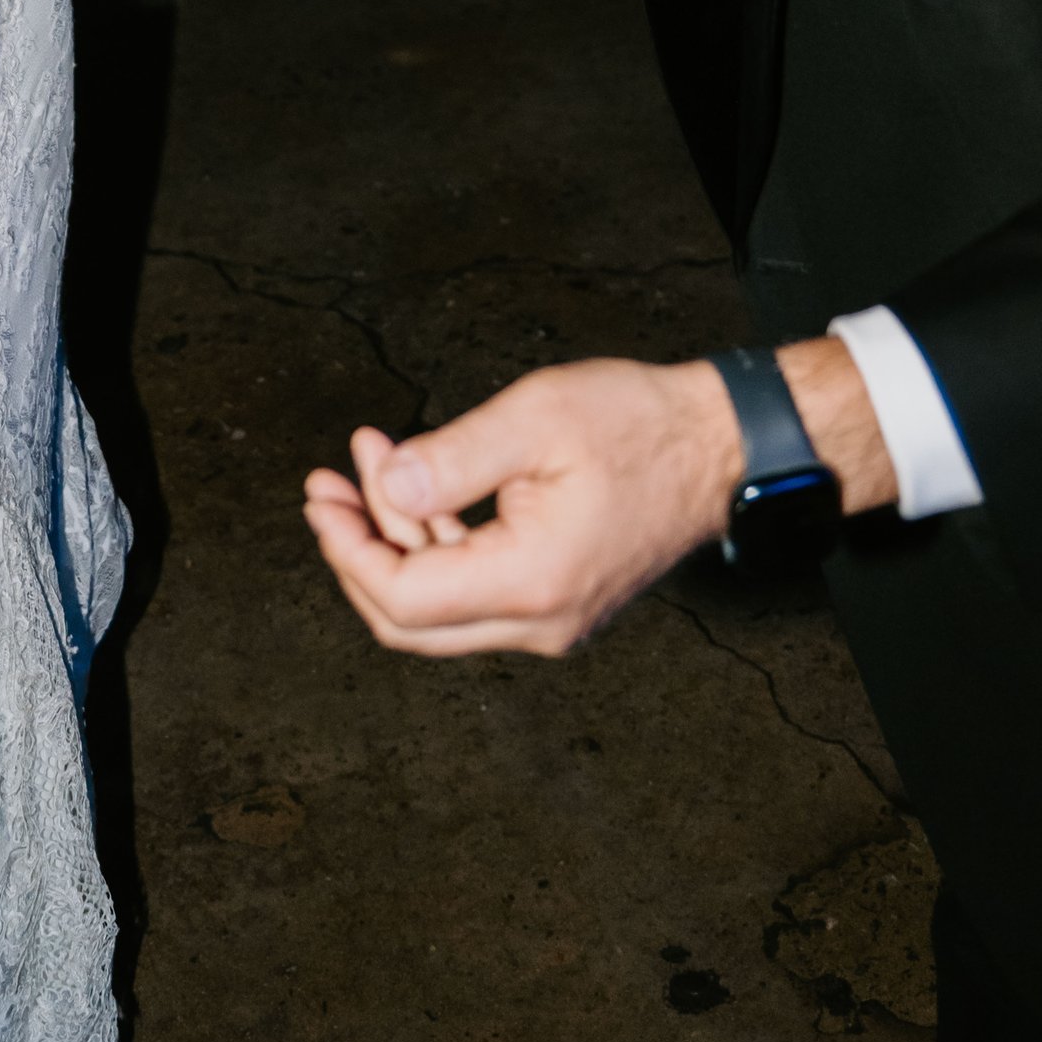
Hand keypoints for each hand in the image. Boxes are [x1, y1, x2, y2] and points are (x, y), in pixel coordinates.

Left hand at [304, 357, 741, 657]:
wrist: (719, 446)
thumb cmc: (637, 424)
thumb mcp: (533, 419)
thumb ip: (450, 461)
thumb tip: (382, 491)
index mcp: (532, 582)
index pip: (406, 599)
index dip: (349, 551)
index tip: (322, 498)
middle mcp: (541, 622)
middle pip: (412, 621)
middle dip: (357, 552)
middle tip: (324, 488)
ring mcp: (552, 619)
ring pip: (441, 607)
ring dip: (395, 536)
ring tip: (368, 456)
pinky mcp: (557, 599)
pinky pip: (475, 590)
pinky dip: (436, 539)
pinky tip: (417, 480)